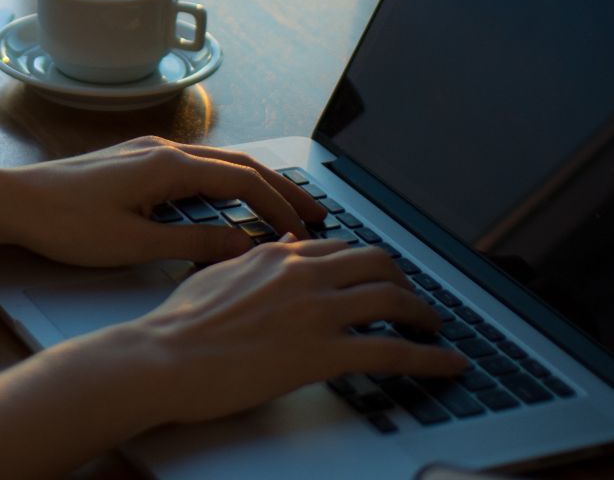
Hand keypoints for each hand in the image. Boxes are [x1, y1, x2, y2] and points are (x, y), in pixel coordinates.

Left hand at [0, 136, 326, 266]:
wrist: (14, 200)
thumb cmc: (65, 223)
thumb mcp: (134, 244)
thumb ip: (193, 244)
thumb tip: (244, 246)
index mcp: (169, 165)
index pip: (243, 181)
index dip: (279, 207)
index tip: (305, 233)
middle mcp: (164, 149)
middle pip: (239, 164)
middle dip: (281, 188)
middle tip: (317, 212)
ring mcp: (148, 151)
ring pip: (218, 163)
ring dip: (254, 183)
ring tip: (283, 208)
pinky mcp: (134, 161)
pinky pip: (195, 166)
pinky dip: (225, 182)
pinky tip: (230, 202)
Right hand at [102, 237, 466, 425]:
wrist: (164, 358)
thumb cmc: (178, 326)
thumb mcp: (216, 275)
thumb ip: (254, 261)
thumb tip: (280, 248)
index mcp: (278, 256)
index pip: (340, 248)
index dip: (367, 264)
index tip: (379, 277)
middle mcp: (304, 274)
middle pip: (377, 263)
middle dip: (405, 280)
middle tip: (413, 300)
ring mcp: (317, 312)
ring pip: (394, 299)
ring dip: (424, 315)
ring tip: (435, 329)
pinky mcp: (324, 352)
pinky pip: (394, 351)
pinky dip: (431, 359)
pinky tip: (449, 365)